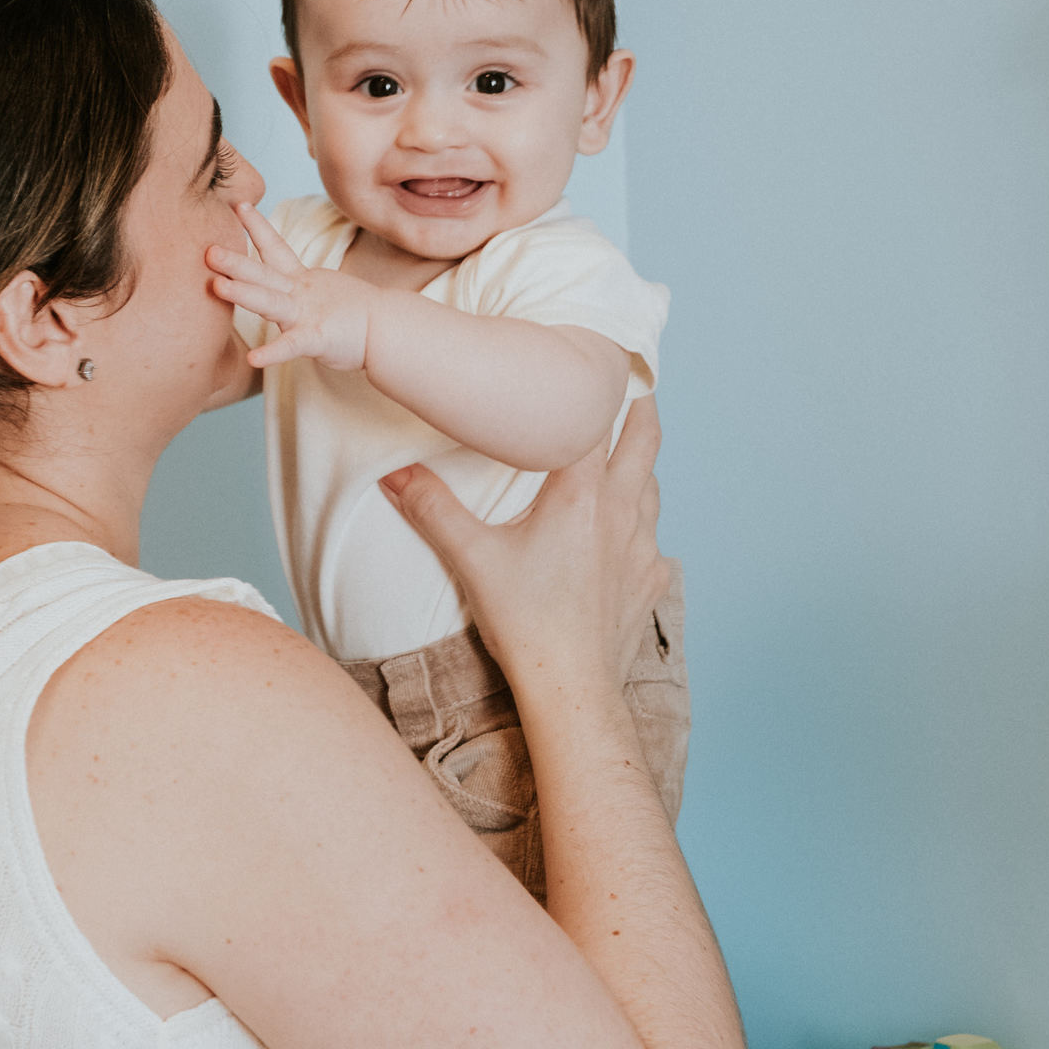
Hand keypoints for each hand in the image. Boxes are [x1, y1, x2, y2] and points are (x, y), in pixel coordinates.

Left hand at [206, 202, 377, 370]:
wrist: (387, 331)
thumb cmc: (353, 314)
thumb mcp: (319, 292)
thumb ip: (294, 286)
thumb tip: (275, 279)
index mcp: (300, 281)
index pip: (275, 248)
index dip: (257, 227)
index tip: (238, 205)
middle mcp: (299, 294)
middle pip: (263, 273)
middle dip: (235, 261)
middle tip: (208, 249)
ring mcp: (307, 315)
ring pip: (271, 301)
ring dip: (244, 293)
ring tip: (218, 286)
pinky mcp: (317, 339)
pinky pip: (291, 347)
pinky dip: (273, 353)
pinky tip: (254, 358)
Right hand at [380, 396, 669, 691]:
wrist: (571, 686)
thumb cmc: (526, 622)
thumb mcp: (473, 559)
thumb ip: (433, 509)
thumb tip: (394, 474)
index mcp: (581, 493)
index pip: (600, 420)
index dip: (600, 387)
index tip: (599, 362)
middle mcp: (621, 511)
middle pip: (646, 441)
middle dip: (641, 411)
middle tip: (633, 387)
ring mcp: (643, 548)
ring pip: (653, 489)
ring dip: (641, 467)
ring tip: (626, 455)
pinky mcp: (650, 582)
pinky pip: (655, 543)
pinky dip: (642, 529)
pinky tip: (626, 539)